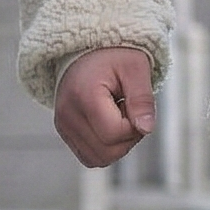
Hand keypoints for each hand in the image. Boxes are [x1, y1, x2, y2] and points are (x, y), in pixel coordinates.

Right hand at [54, 47, 155, 167]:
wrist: (87, 50)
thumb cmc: (115, 56)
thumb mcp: (136, 68)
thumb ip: (142, 100)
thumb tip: (146, 129)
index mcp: (84, 96)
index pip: (114, 134)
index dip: (134, 127)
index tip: (133, 104)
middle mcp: (67, 115)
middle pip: (107, 152)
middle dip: (128, 138)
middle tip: (128, 110)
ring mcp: (63, 126)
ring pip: (98, 159)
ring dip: (117, 144)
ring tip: (117, 116)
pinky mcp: (65, 132)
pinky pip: (90, 157)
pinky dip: (106, 148)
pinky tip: (109, 124)